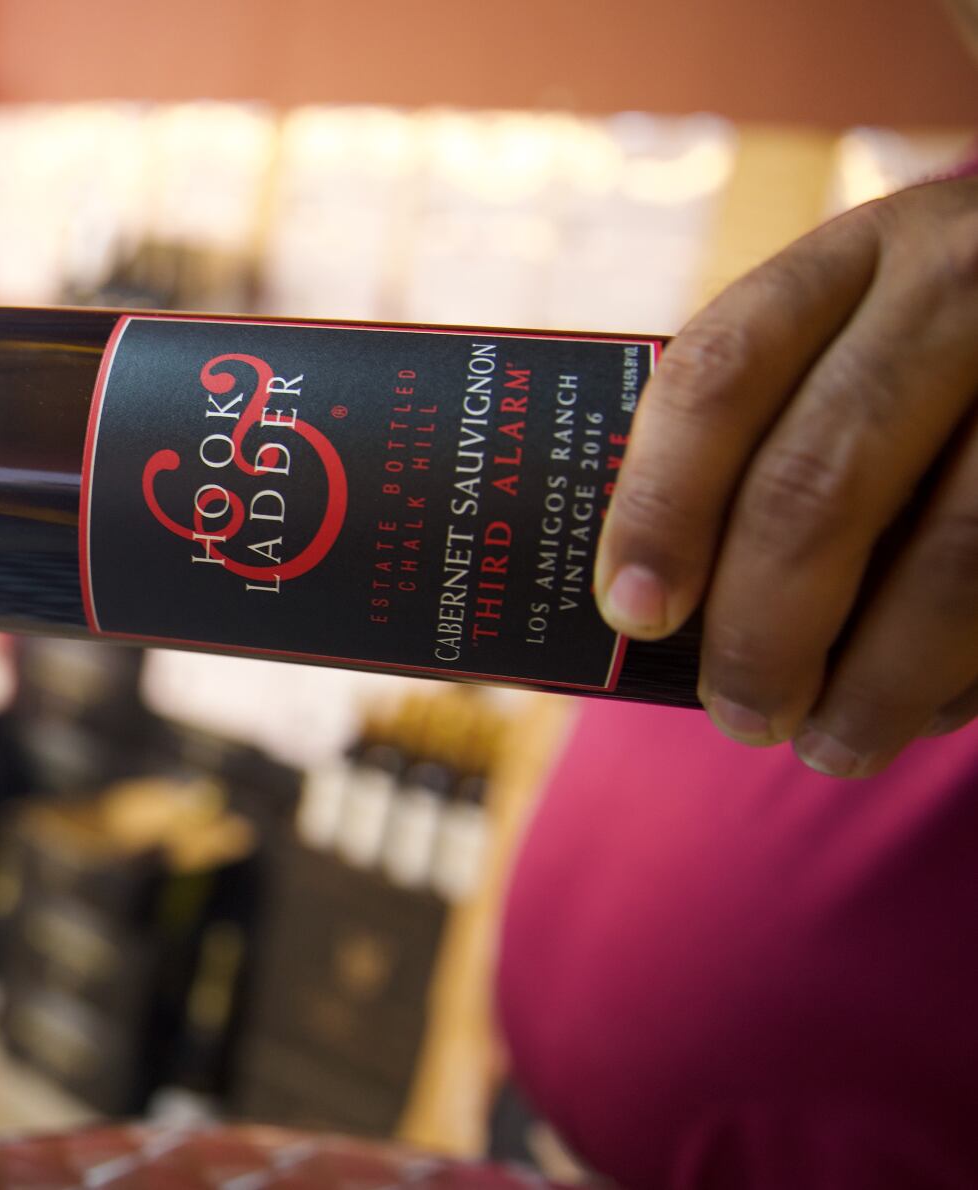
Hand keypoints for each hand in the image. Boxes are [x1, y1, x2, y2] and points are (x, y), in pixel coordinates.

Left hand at [595, 174, 977, 775]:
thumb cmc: (947, 353)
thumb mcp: (867, 329)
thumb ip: (772, 425)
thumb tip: (647, 599)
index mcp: (858, 254)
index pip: (720, 376)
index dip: (661, 506)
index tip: (632, 611)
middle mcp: (964, 285)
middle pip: (822, 481)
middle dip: (763, 626)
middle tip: (740, 713)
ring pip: (954, 555)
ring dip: (877, 679)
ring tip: (832, 744)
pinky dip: (970, 672)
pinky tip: (931, 710)